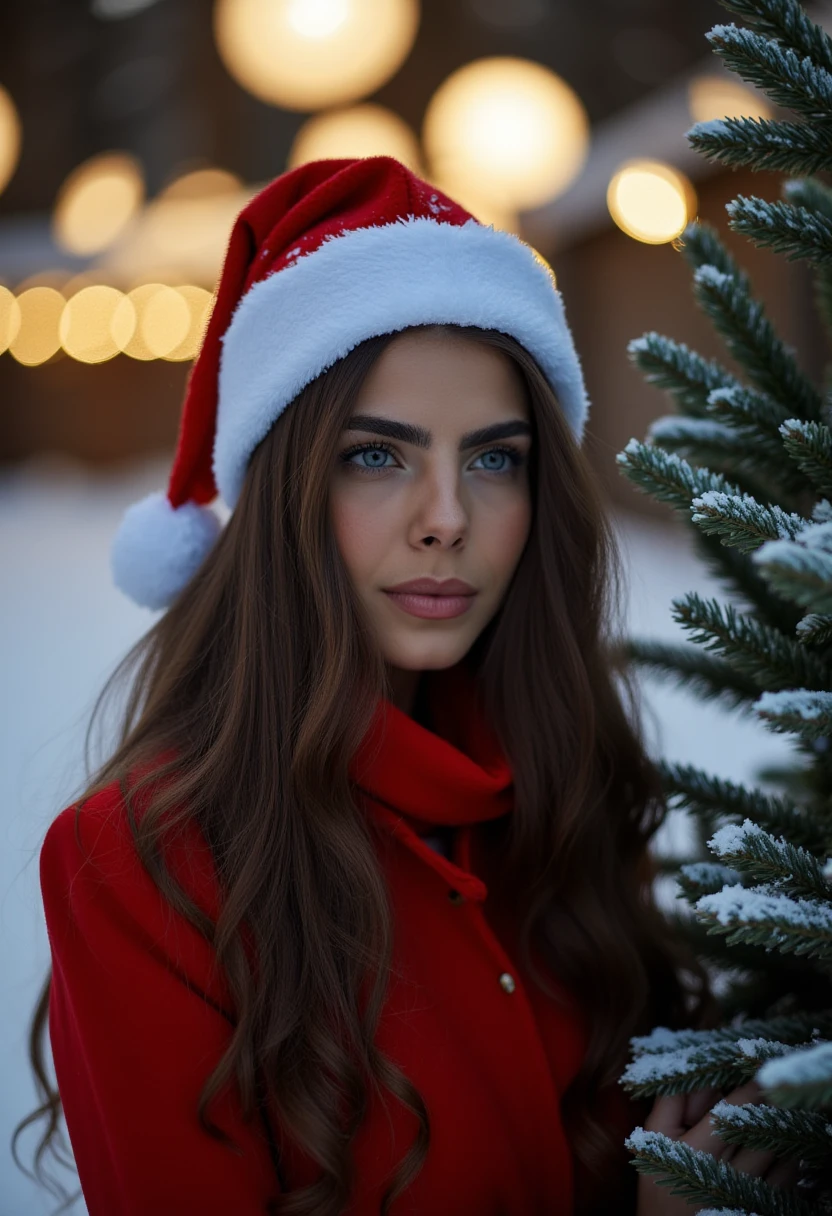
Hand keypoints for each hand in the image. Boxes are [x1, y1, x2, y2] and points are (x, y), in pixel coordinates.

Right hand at [635, 1079, 802, 1215]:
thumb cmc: (661, 1176)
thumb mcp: (655, 1137)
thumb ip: (671, 1100)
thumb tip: (697, 1068)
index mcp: (694, 1153)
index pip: (729, 1114)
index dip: (749, 1088)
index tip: (760, 1065)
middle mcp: (726, 1176)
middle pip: (759, 1131)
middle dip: (770, 1103)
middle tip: (775, 1082)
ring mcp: (748, 1194)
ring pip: (780, 1153)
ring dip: (783, 1128)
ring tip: (780, 1108)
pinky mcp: (764, 1208)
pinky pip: (790, 1178)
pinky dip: (790, 1156)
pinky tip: (781, 1142)